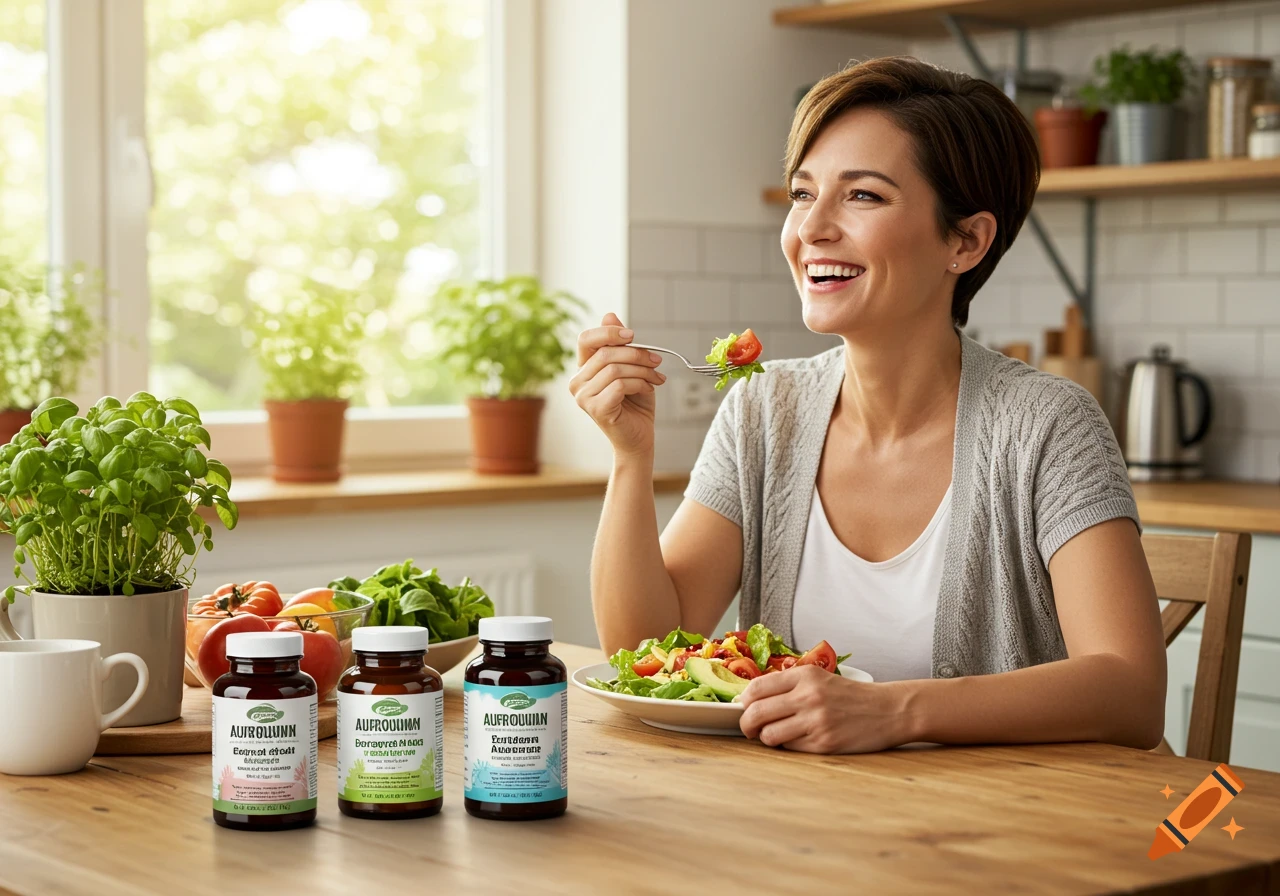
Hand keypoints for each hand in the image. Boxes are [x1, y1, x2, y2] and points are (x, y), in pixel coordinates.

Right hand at [570, 313, 665, 459]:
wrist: (639, 439)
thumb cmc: (635, 404)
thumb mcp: (631, 368)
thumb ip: (620, 345)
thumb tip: (609, 315)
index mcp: (583, 369)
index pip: (586, 339)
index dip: (608, 333)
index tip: (632, 336)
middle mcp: (577, 382)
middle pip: (606, 353)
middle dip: (637, 354)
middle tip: (657, 361)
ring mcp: (583, 397)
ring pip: (615, 369)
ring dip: (643, 370)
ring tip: (656, 378)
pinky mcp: (596, 409)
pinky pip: (620, 384)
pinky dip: (640, 383)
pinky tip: (649, 389)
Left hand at [738, 665, 911, 753]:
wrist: (889, 710)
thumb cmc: (851, 696)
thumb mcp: (820, 679)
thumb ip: (789, 685)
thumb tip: (752, 700)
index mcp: (805, 676)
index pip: (756, 688)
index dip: (745, 701)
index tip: (746, 707)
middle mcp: (808, 696)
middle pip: (756, 713)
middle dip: (747, 724)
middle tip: (750, 728)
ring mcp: (816, 721)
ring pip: (769, 735)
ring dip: (766, 738)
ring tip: (774, 735)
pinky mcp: (824, 744)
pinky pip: (790, 748)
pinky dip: (788, 746)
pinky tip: (798, 740)